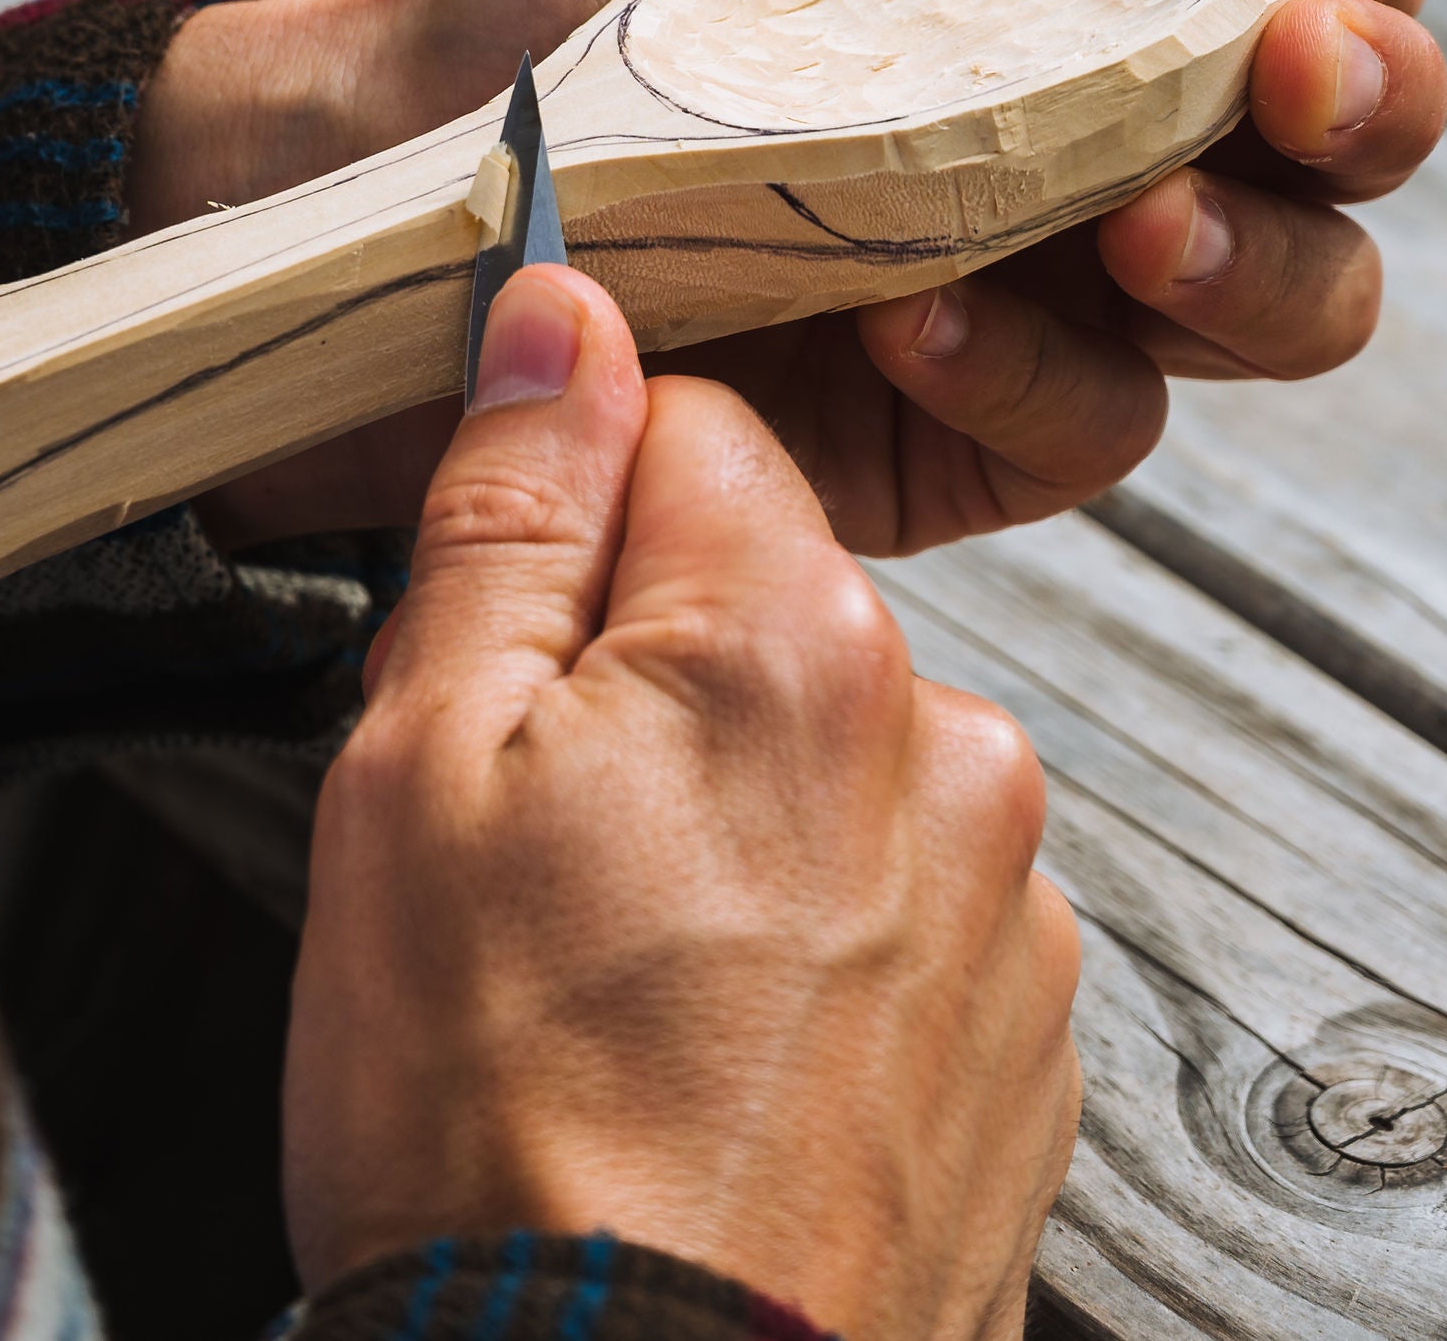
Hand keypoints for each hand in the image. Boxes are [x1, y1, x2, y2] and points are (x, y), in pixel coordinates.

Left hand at [135, 0, 1446, 549]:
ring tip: (1139, 220)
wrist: (383, 175)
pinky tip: (919, 319)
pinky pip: (1091, 427)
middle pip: (1345, 160)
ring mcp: (1042, 307)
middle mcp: (1099, 148)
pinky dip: (1032, 370)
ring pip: (1282, 311)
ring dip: (1251, 258)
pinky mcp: (959, 443)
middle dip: (1367, 106)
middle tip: (1291, 77)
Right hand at [286, 266, 1081, 1338]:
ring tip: (616, 995)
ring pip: (834, 774)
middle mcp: (950, 752)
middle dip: (646, 687)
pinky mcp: (1028, 1052)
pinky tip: (710, 1069)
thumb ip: (510, 516)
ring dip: (735, 833)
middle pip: (766, 611)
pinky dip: (812, 965)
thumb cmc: (496, 1127)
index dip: (566, 513)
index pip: (689, 428)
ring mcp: (1010, 915)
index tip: (501, 631)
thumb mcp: (418, 770)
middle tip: (527, 857)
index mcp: (798, 641)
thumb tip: (563, 318)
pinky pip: (902, 924)